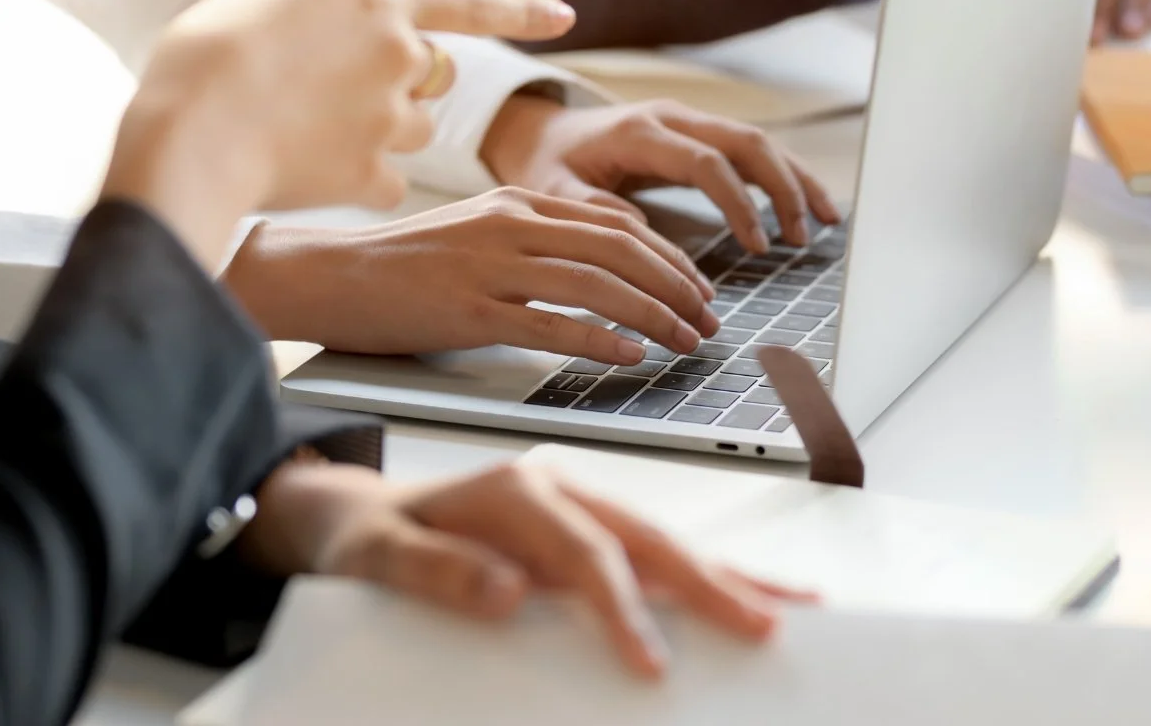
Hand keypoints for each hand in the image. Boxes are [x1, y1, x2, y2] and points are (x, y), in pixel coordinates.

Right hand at [102, 0, 573, 264]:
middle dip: (401, 82)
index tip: (567, 16)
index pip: (468, 0)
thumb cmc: (196, 65)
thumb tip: (290, 31)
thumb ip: (289, 15)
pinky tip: (309, 175)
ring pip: (416, 129)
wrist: (187, 138)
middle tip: (331, 92)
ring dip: (382, 131)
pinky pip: (390, 181)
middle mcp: (398, 52)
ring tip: (309, 132)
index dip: (522, 9)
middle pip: (432, 73)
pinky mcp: (377, 175)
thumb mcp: (239, 8)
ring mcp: (393, 116)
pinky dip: (360, 181)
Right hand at [224, 188, 722, 361]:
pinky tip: (633, 356)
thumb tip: (599, 272)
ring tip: (687, 342)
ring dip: (655, 316)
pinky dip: (602, 340)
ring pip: (598, 285)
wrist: (327, 275)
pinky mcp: (470, 310)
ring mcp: (491, 266)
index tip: (699, 287)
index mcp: (516, 199)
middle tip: (709, 320)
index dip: (669, 256)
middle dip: (677, 287)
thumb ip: (533, 239)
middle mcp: (511, 224)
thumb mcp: (475, 231)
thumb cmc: (399, 265)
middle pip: (621, 251)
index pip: (616, 223)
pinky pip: (552, 325)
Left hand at [239, 459, 809, 677]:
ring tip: (793, 605)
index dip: (622, 606)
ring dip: (728, 574)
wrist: (357, 517)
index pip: (585, 551)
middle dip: (709, 583)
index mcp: (516, 489)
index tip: (651, 662)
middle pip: (648, 538)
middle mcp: (559, 488)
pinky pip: (655, 554)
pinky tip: (754, 590)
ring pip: (667, 541)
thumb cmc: (370, 539)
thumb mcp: (378, 558)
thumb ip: (437, 571)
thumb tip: (508, 591)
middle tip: (762, 625)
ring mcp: (580, 506)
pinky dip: (709, 572)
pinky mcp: (589, 531)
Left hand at [479, 99, 841, 253]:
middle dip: (782, 188)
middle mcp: (673, 117)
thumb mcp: (554, 191)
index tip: (757, 247)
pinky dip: (783, 174)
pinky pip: (751, 148)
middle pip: (746, 142)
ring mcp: (690, 120)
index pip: (706, 162)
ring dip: (793, 180)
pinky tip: (808, 204)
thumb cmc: (548, 166)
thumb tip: (645, 237)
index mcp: (639, 131)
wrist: (542, 130)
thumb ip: (593, 210)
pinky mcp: (699, 132)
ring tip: (824, 223)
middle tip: (800, 238)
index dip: (738, 203)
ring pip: (758, 141)